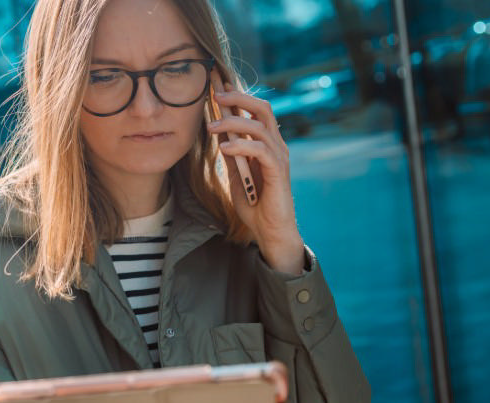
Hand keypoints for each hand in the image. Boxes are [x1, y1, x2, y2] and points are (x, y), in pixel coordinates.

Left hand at [208, 82, 304, 274]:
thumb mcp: (237, 175)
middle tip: (215, 94)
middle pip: (262, 108)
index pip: (254, 111)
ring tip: (211, 127)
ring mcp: (279, 157)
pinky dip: (241, 145)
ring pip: (259, 126)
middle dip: (239, 97)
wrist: (271, 232)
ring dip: (233, 123)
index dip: (238, 95)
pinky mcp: (278, 172)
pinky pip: (260, 150)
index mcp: (267, 144)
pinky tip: (225, 148)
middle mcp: (276, 146)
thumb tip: (218, 131)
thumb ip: (231, 154)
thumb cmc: (255, 205)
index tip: (217, 84)